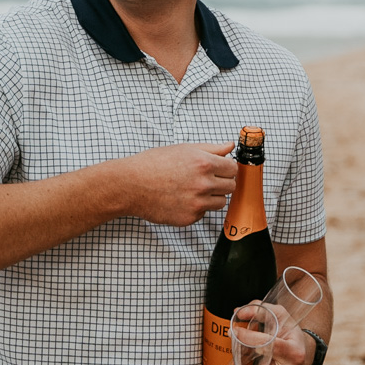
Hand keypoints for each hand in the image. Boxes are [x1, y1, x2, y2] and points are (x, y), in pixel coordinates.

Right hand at [110, 143, 237, 226]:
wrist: (131, 185)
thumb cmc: (153, 164)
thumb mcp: (184, 149)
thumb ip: (211, 149)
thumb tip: (230, 146)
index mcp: (204, 163)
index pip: (233, 169)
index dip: (227, 168)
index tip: (220, 169)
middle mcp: (203, 184)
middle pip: (231, 187)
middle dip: (222, 182)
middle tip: (206, 179)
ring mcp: (197, 203)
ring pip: (220, 202)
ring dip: (212, 197)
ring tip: (192, 189)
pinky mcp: (189, 218)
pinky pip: (204, 213)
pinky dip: (196, 208)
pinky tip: (181, 199)